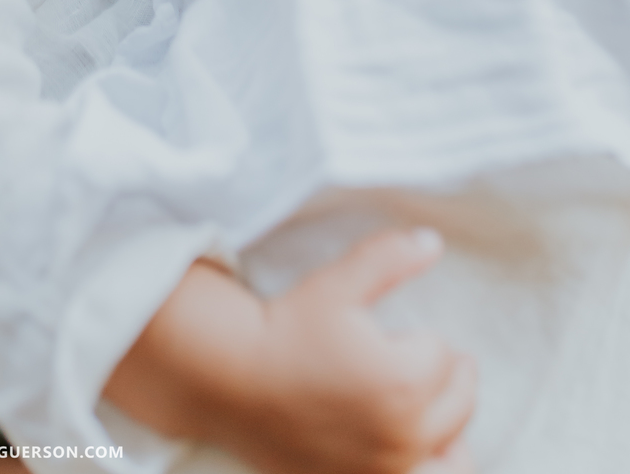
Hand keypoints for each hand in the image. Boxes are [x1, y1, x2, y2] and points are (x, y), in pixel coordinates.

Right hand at [105, 231, 474, 473]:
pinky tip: (415, 447)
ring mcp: (387, 471)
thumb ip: (390, 257)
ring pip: (455, 454)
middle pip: (459, 403)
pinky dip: (430, 463)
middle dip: (444, 376)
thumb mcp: (337, 282)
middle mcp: (406, 436)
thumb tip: (434, 241)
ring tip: (429, 406)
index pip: (445, 354)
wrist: (235, 381)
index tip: (388, 335)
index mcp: (406, 381)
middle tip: (423, 359)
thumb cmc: (287, 329)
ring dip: (449, 427)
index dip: (419, 338)